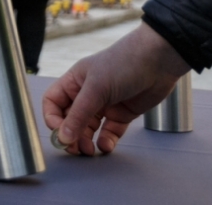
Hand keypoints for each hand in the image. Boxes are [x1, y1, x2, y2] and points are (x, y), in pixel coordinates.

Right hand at [41, 24, 190, 156]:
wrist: (158, 61)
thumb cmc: (123, 64)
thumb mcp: (96, 88)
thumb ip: (79, 115)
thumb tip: (62, 138)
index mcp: (74, 82)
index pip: (53, 103)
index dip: (53, 120)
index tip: (60, 134)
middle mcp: (87, 94)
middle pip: (69, 120)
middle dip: (70, 136)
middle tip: (75, 149)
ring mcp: (104, 105)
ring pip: (88, 129)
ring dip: (86, 141)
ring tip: (90, 150)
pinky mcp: (121, 114)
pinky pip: (108, 133)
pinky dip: (106, 142)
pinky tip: (107, 145)